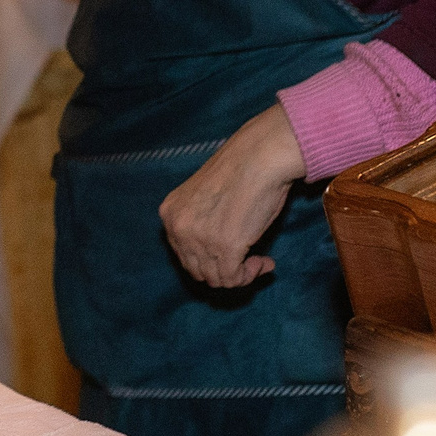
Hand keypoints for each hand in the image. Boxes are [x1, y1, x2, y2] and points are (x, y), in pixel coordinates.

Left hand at [159, 105, 304, 288]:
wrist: (261, 156)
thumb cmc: (241, 172)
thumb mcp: (204, 199)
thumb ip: (200, 224)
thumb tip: (213, 258)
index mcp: (170, 213)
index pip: (183, 255)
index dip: (209, 261)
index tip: (231, 255)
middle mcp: (178, 228)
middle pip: (197, 271)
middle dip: (223, 271)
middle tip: (248, 261)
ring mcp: (200, 239)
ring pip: (217, 279)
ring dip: (241, 275)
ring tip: (259, 260)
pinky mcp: (224, 246)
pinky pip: (234, 278)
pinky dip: (251, 274)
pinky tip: (265, 262)